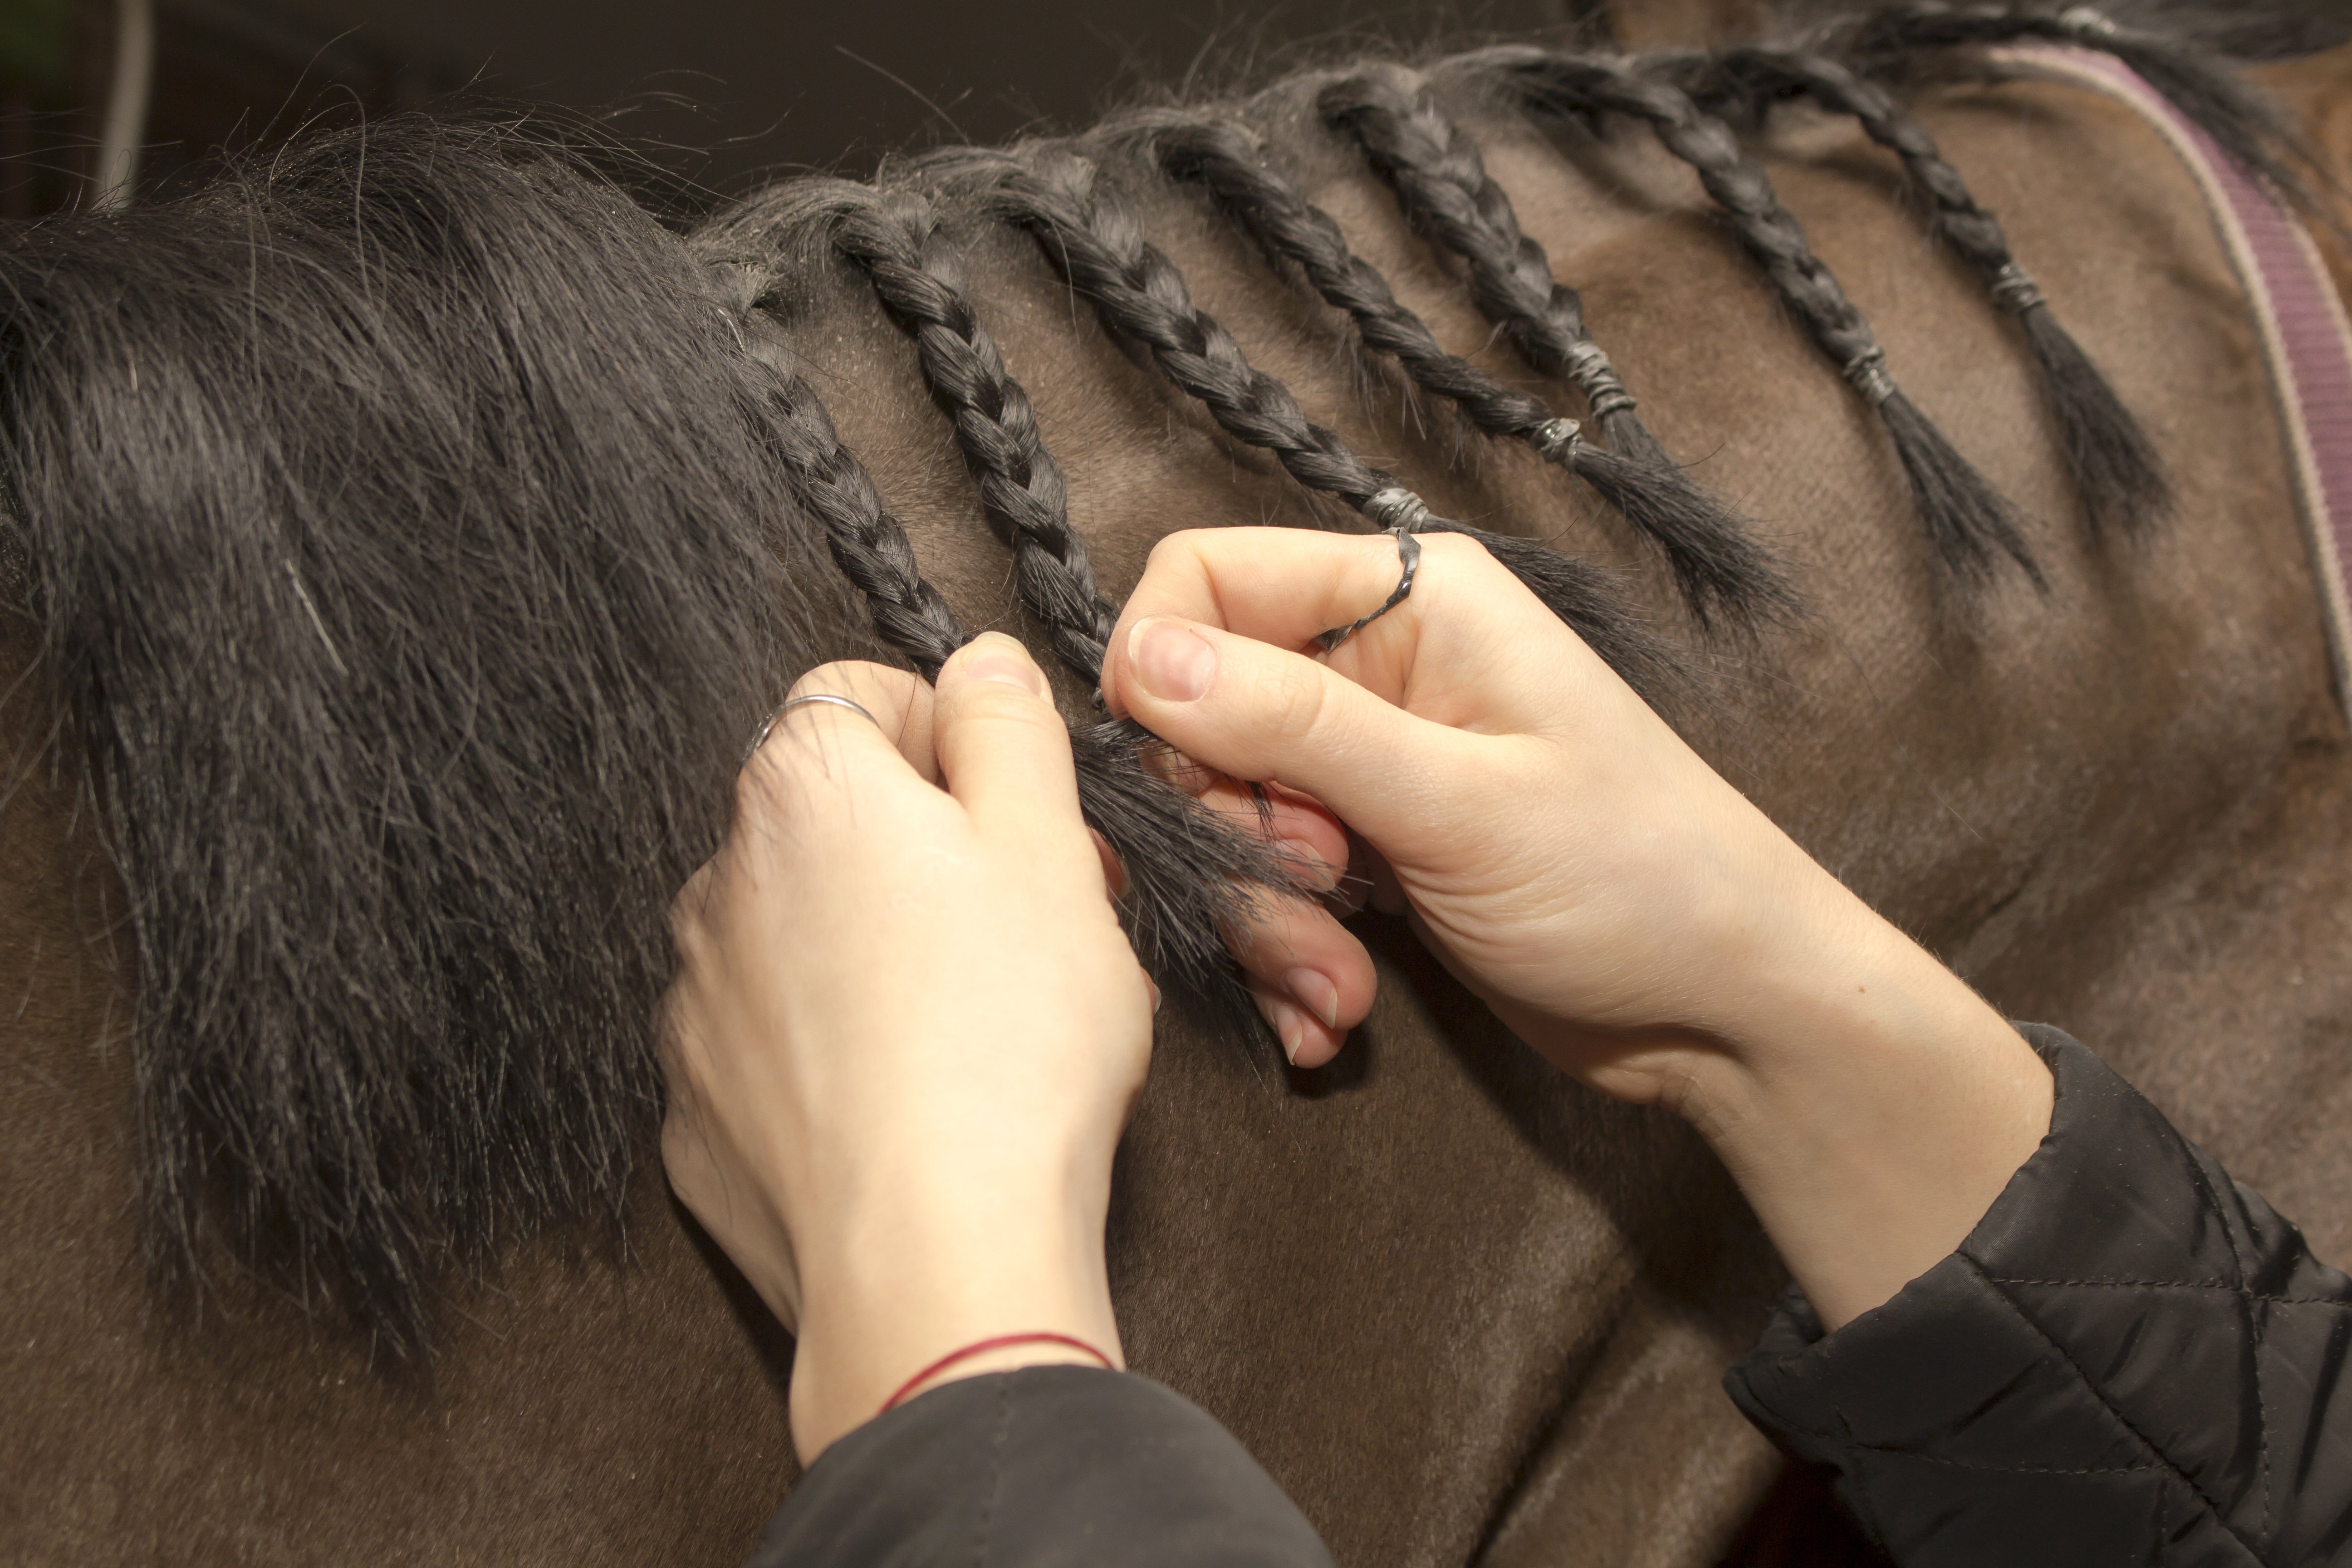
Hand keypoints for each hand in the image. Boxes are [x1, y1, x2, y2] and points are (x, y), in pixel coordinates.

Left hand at [659, 634, 1149, 1459]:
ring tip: (975, 1027)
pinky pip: (772, 1044)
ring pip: (801, 932)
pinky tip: (910, 1098)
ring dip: (874, 950)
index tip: (1015, 810)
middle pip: (832, 819)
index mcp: (801, 788)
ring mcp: (695, 1005)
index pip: (859, 694)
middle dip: (925, 852)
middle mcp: (719, 881)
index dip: (953, 738)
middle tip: (1028, 926)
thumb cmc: (1008, 1045)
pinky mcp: (697, 1112)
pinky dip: (832, 1051)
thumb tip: (979, 663)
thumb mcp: (1050, 847)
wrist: (933, 1255)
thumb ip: (1008, 726)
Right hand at [1102, 530, 2051, 1327]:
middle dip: (1227, 830)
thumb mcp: (1456, 800)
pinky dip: (1288, 954)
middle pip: (1199, 714)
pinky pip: (1273, 884)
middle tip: (1308, 899)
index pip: (1205, 581)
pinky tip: (1334, 1011)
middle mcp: (1380, 662)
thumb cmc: (1635, 881)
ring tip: (1332, 988)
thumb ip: (1293, 724)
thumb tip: (1137, 656)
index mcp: (1409, 598)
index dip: (1162, 679)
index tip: (1187, 783)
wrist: (1731, 1012)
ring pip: (1228, 813)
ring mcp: (1373, 762)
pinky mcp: (1373, 849)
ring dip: (1262, 916)